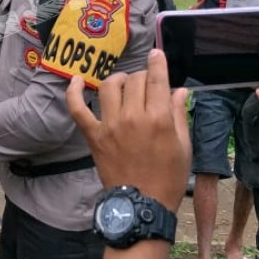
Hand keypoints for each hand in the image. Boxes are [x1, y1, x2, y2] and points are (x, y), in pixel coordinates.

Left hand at [67, 49, 191, 209]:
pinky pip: (77, 108)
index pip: (156, 79)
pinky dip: (73, 92)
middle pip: (135, 80)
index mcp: (159, 118)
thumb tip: (179, 90)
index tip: (156, 54)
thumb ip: (180, 115)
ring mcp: (110, 125)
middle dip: (142, 77)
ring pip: (109, 86)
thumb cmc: (169, 178)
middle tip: (146, 85)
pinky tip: (75, 79)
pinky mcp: (93, 135)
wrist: (142, 205)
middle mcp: (133, 117)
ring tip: (123, 84)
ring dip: (117, 80)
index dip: (157, 62)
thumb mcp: (184, 146)